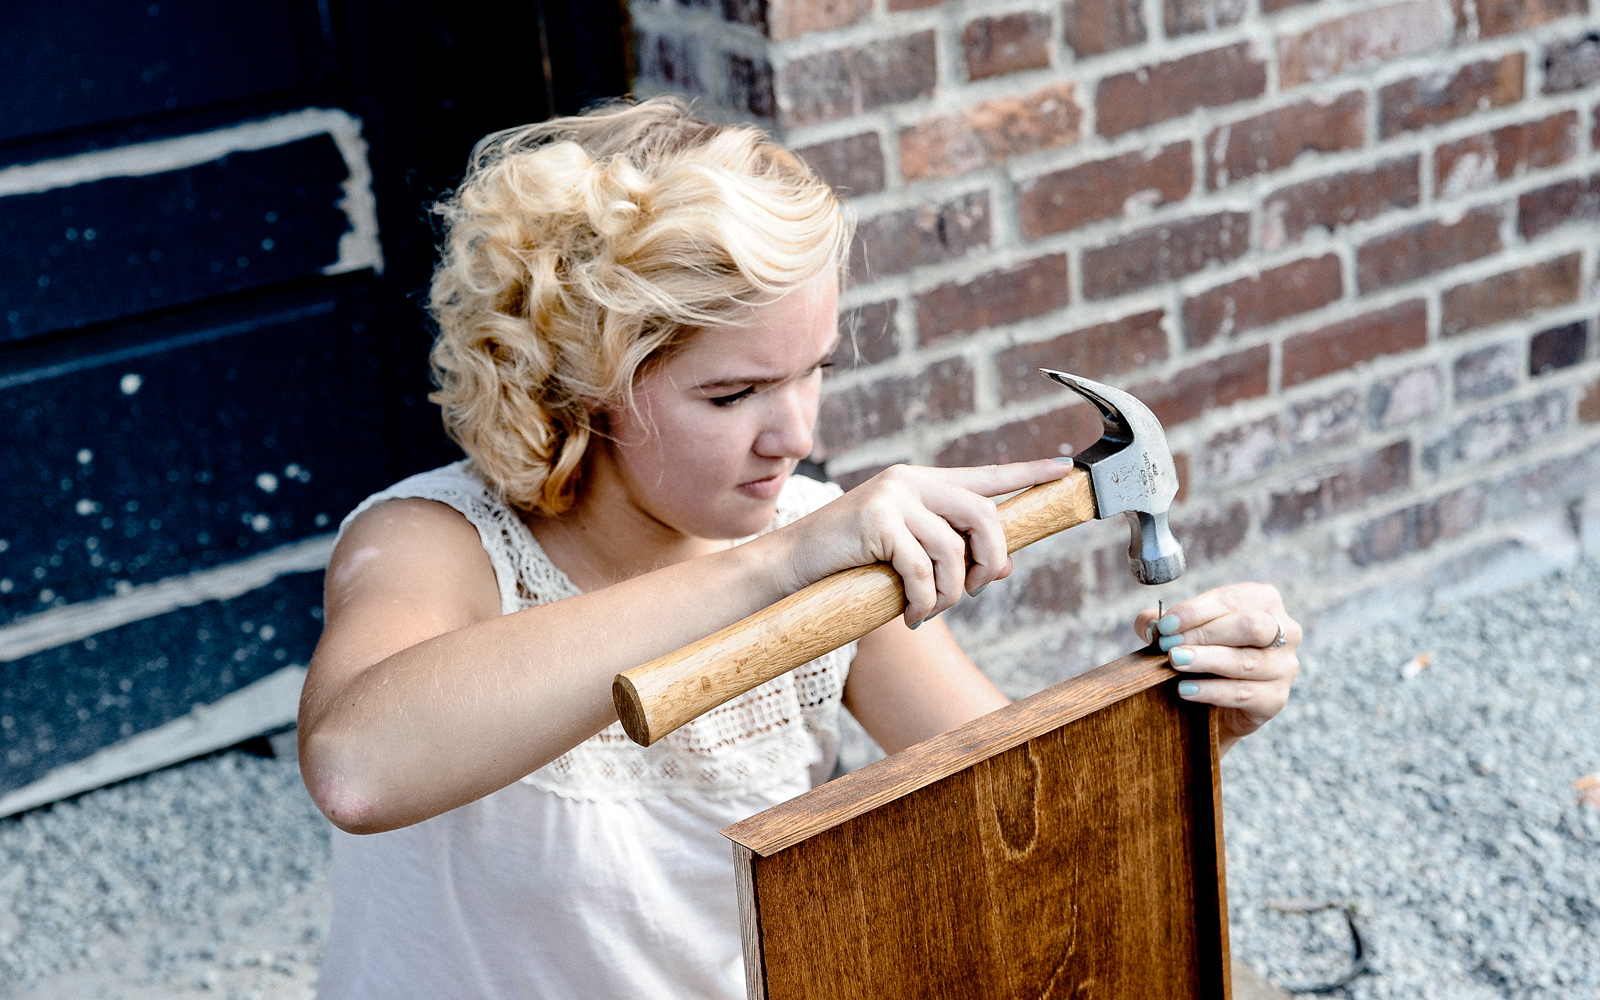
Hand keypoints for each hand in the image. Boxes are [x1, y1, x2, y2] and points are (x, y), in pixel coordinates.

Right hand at [782, 460, 1073, 627]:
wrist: (791, 567)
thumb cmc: (849, 565)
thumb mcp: (905, 555)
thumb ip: (949, 552)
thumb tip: (1002, 567)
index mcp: (921, 483)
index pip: (985, 476)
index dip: (1027, 474)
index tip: (1064, 470)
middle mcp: (910, 481)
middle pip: (983, 514)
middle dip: (991, 560)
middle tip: (978, 590)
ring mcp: (892, 497)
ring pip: (953, 549)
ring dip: (951, 593)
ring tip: (928, 610)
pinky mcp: (876, 520)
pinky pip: (921, 569)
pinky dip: (922, 601)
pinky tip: (908, 617)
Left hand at [1132, 583, 1299, 753]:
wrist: (1214, 706)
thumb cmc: (1202, 656)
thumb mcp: (1181, 634)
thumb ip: (1163, 624)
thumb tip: (1149, 624)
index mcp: (1264, 601)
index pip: (1232, 600)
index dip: (1196, 611)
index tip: (1166, 624)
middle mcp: (1285, 630)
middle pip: (1248, 626)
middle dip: (1204, 634)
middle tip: (1170, 645)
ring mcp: (1285, 666)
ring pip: (1245, 661)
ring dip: (1206, 660)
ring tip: (1175, 662)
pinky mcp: (1276, 699)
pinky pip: (1244, 693)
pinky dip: (1211, 691)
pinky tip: (1185, 689)